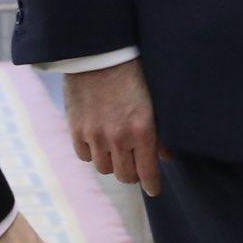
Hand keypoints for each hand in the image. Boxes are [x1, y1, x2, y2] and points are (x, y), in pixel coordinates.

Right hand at [64, 58, 167, 196]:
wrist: (98, 52)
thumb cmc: (132, 70)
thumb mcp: (154, 98)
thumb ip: (160, 129)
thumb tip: (166, 155)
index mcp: (142, 129)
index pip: (147, 172)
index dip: (152, 184)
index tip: (154, 190)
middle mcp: (117, 138)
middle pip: (125, 175)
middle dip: (133, 173)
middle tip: (136, 165)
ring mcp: (94, 135)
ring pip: (104, 168)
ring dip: (112, 162)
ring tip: (117, 151)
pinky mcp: (76, 129)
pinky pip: (85, 156)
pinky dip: (93, 153)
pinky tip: (99, 142)